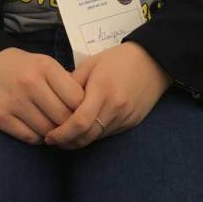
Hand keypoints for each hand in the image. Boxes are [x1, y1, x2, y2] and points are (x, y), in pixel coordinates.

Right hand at [0, 47, 84, 143]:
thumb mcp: (43, 63)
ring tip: (54, 129)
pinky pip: (29, 138)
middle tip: (70, 128)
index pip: (77, 98)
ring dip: (54, 134)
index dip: (82, 109)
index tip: (81, 112)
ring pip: (48, 131)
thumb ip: (62, 82)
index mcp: (45, 67)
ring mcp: (14, 101)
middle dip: (69, 126)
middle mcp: (31, 83)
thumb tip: (85, 106)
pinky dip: (37, 138)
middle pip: (63, 117)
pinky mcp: (0, 117)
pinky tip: (37, 130)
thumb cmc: (19, 66)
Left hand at [44, 42, 171, 149]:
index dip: (62, 134)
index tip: (49, 136)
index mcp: (102, 90)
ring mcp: (125, 117)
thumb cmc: (118, 59)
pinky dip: (94, 135)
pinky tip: (85, 130)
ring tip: (65, 137)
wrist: (153, 61)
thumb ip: (72, 83)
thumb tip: (53, 101)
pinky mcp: (132, 122)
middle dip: (67, 142)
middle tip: (53, 140)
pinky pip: (108, 134)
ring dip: (80, 141)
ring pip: (97, 138)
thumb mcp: (91, 64)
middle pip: (87, 136)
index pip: (79, 122)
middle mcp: (115, 107)